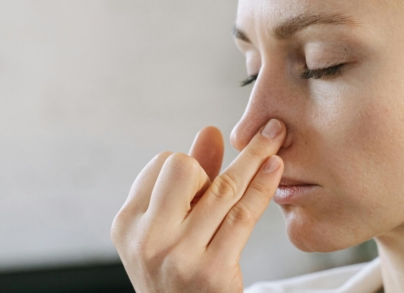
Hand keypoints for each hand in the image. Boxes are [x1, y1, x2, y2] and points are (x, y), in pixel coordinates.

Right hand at [111, 119, 285, 292]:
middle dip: (208, 165)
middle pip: (184, 169)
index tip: (201, 178)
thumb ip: (187, 180)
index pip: (160, 165)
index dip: (187, 167)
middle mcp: (148, 240)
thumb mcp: (168, 227)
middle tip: (226, 175)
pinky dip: (263, 185)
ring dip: (255, 156)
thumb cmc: (177, 271)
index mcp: (128, 224)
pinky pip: (244, 215)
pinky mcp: (213, 272)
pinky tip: (275, 167)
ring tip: (275, 134)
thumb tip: (211, 131)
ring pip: (224, 189)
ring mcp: (180, 257)